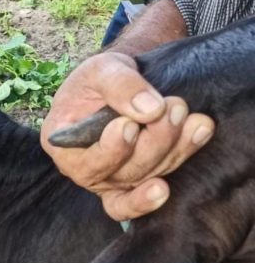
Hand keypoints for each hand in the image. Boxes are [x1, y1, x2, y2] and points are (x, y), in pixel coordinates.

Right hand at [41, 52, 214, 220]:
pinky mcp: (139, 181)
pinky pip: (153, 192)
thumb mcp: (101, 70)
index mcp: (63, 146)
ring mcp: (113, 180)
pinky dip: (182, 160)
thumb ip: (120, 85)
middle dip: (152, 142)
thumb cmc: (98, 80)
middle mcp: (86, 170)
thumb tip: (151, 110)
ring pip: (146, 177)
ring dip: (173, 147)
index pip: (85, 164)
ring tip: (185, 113)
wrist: (117, 85)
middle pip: (122, 174)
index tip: (128, 124)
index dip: (110, 151)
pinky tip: (199, 135)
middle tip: (173, 107)